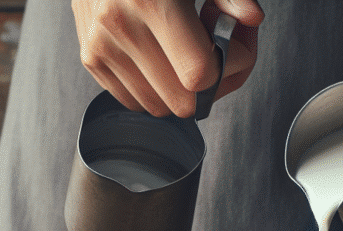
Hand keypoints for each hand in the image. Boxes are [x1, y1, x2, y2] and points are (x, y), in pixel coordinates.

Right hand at [72, 0, 263, 117]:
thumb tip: (252, 18)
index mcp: (150, 2)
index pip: (200, 75)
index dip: (229, 66)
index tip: (235, 43)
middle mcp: (120, 25)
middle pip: (183, 102)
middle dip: (210, 84)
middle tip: (213, 50)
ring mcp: (101, 46)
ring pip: (160, 107)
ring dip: (182, 88)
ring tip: (185, 49)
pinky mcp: (91, 57)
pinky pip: (135, 100)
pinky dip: (157, 88)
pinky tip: (163, 55)